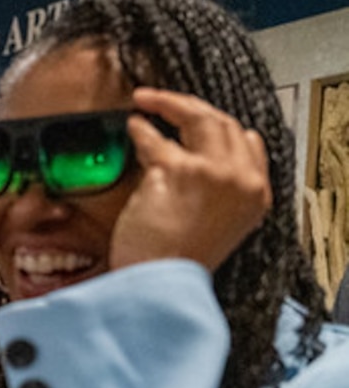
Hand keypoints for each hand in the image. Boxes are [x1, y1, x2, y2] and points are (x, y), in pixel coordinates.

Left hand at [111, 87, 271, 273]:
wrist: (158, 287)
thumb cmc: (174, 265)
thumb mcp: (215, 229)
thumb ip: (216, 195)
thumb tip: (198, 161)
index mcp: (256, 197)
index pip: (251, 145)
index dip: (224, 128)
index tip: (202, 120)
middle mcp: (242, 181)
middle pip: (224, 124)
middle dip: (193, 107)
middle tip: (165, 101)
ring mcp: (213, 172)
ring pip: (197, 118)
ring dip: (169, 103)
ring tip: (145, 99)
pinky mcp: (178, 170)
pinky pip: (156, 139)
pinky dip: (141, 128)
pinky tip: (131, 125)